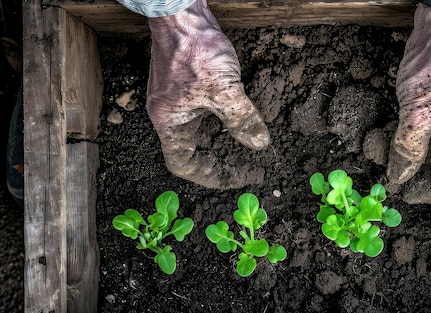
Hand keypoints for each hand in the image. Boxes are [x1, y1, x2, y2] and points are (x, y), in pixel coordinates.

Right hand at [146, 0, 269, 188]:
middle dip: (221, 161)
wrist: (182, 12)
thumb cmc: (195, 50)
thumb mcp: (225, 91)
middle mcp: (168, 115)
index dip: (213, 176)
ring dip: (222, 142)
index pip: (187, 165)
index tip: (240, 176)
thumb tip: (259, 144)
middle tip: (248, 166)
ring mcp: (176, 99)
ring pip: (199, 133)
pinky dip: (221, 123)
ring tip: (247, 149)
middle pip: (193, 151)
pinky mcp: (185, 84)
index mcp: (169, 124)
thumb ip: (242, 120)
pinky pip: (203, 113)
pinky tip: (239, 120)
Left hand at [387, 3, 430, 203]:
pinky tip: (387, 139)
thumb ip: (408, 149)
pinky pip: (426, 129)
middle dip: (420, 173)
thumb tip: (398, 178)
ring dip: (409, 155)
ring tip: (384, 156)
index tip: (409, 193)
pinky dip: (407, 137)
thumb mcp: (418, 111)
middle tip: (394, 179)